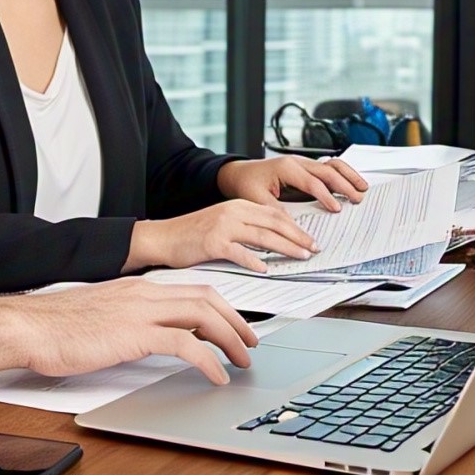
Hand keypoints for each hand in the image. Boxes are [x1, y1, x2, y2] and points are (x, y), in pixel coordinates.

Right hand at [18, 278, 256, 384]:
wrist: (29, 327)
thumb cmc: (54, 327)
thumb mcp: (100, 318)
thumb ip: (127, 323)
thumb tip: (147, 339)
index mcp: (136, 288)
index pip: (192, 290)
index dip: (221, 308)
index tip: (234, 327)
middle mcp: (143, 294)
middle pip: (207, 298)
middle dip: (235, 321)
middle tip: (250, 344)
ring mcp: (139, 311)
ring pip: (203, 316)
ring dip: (229, 339)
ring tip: (241, 361)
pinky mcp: (134, 334)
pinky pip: (185, 343)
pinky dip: (208, 359)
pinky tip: (216, 375)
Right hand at [126, 199, 321, 273]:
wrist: (162, 238)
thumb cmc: (190, 235)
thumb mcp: (221, 222)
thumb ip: (244, 228)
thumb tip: (271, 241)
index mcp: (236, 205)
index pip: (274, 213)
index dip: (296, 226)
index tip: (309, 238)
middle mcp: (231, 212)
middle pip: (274, 222)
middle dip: (298, 236)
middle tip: (313, 248)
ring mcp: (222, 226)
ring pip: (263, 236)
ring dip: (285, 247)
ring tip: (300, 256)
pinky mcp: (212, 243)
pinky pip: (240, 252)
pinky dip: (255, 261)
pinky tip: (265, 268)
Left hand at [216, 155, 367, 210]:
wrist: (239, 173)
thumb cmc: (247, 184)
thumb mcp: (257, 200)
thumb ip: (275, 211)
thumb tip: (293, 226)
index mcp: (286, 167)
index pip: (312, 182)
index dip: (326, 196)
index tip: (336, 209)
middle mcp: (297, 162)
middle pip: (327, 170)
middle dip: (344, 185)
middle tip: (357, 199)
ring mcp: (303, 163)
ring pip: (332, 165)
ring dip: (348, 175)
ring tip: (362, 188)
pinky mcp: (306, 168)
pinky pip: (328, 167)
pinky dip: (342, 174)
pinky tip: (352, 183)